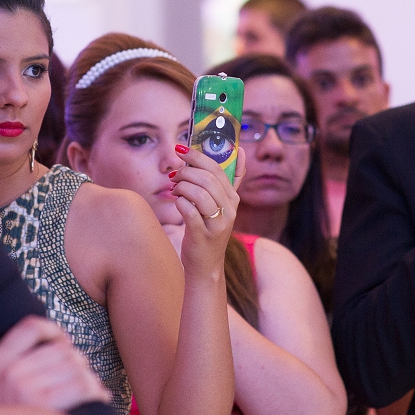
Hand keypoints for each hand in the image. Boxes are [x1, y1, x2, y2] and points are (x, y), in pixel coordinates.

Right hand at [0, 315, 110, 409]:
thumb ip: (11, 369)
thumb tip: (58, 343)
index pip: (29, 328)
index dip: (53, 331)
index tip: (63, 343)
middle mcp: (7, 374)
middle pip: (61, 350)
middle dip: (77, 363)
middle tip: (83, 381)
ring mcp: (24, 391)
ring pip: (76, 367)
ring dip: (91, 379)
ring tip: (94, 393)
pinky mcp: (44, 410)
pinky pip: (83, 386)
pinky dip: (97, 391)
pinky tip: (99, 400)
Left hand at [170, 144, 242, 273]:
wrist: (206, 265)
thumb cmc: (210, 230)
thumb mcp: (224, 206)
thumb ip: (231, 182)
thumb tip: (241, 151)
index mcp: (233, 199)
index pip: (218, 168)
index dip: (198, 155)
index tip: (181, 149)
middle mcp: (230, 210)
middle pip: (207, 179)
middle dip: (185, 171)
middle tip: (174, 174)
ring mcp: (218, 223)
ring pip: (198, 193)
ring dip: (181, 187)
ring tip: (174, 190)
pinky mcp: (204, 235)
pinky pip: (189, 211)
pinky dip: (180, 203)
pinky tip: (177, 203)